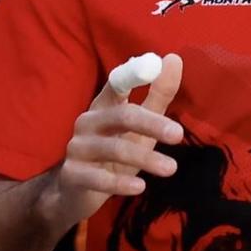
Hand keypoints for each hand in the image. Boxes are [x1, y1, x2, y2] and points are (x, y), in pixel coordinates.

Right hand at [47, 53, 184, 229]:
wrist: (75, 192)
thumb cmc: (113, 153)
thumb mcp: (140, 126)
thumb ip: (157, 95)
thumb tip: (174, 58)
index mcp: (104, 105)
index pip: (118, 82)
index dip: (134, 73)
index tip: (156, 63)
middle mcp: (88, 122)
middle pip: (122, 116)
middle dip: (152, 123)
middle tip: (179, 134)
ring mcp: (77, 148)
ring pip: (113, 148)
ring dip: (145, 158)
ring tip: (171, 168)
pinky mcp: (72, 174)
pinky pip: (97, 178)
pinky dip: (119, 182)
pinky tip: (140, 187)